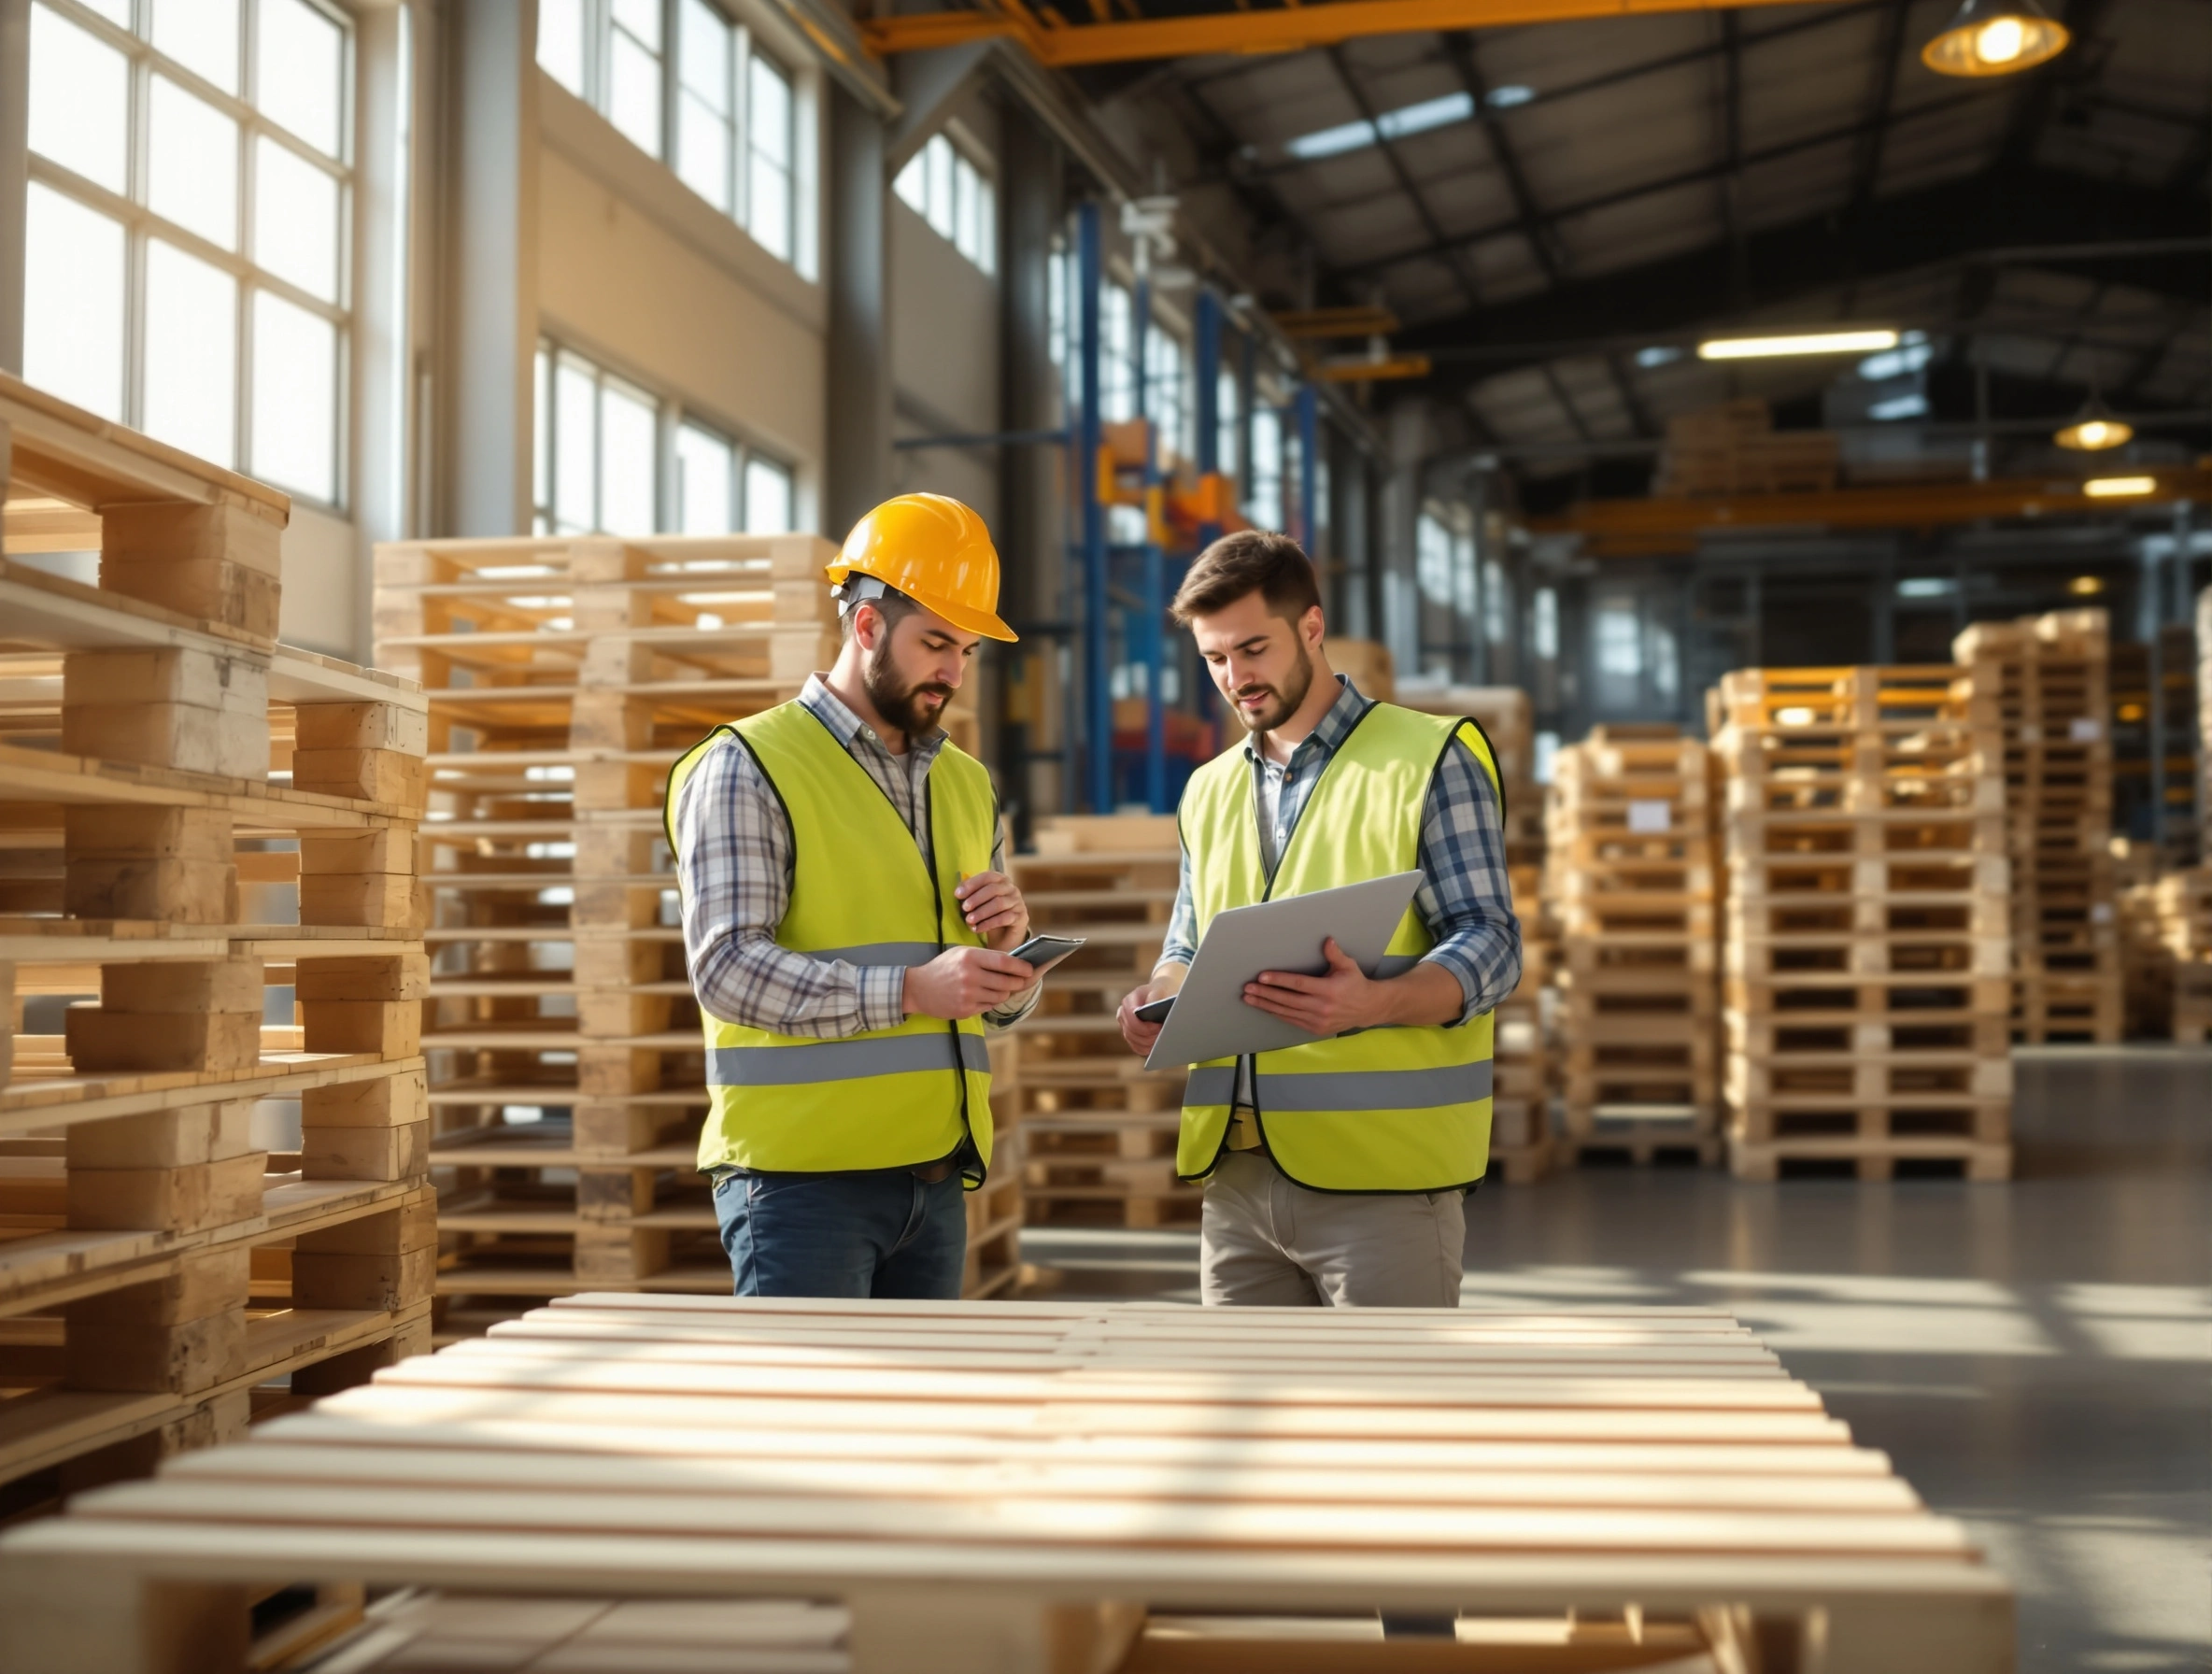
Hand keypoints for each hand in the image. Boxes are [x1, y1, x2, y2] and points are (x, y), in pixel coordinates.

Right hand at [904, 946, 1035, 1020]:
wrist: (918, 988)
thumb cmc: (944, 967)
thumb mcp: (962, 953)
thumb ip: (986, 956)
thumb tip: (1014, 963)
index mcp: (970, 957)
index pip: (1004, 962)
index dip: (1021, 967)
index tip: (1029, 970)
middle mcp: (970, 976)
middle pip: (1007, 982)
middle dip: (1017, 982)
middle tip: (1020, 981)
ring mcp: (968, 995)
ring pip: (1000, 996)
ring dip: (1003, 993)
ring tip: (999, 988)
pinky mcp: (965, 1009)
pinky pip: (989, 1006)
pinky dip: (990, 1001)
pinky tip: (982, 996)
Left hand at [954, 871, 1029, 951]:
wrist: (1004, 935)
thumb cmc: (988, 914)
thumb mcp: (977, 903)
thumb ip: (969, 894)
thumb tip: (958, 890)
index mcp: (1000, 880)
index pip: (987, 877)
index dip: (972, 884)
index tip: (958, 894)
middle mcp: (1011, 888)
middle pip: (993, 889)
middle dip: (976, 899)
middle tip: (964, 908)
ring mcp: (1018, 902)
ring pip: (999, 904)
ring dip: (981, 912)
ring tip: (969, 920)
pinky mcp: (1021, 917)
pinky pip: (1004, 918)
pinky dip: (988, 923)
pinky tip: (977, 929)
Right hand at [1116, 968, 1184, 1055]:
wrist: (1160, 994)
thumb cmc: (1161, 991)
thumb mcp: (1160, 990)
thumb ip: (1154, 998)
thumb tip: (1150, 1010)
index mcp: (1128, 1001)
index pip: (1131, 1017)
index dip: (1144, 1025)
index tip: (1158, 1027)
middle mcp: (1123, 1014)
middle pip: (1131, 1032)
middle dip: (1147, 1036)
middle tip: (1162, 1037)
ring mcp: (1125, 1026)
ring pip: (1133, 1041)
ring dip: (1147, 1044)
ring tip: (1161, 1042)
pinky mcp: (1131, 1036)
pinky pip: (1136, 1047)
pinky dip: (1146, 1049)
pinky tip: (1156, 1048)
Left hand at [1243, 938, 1384, 1036]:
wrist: (1368, 1009)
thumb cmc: (1355, 984)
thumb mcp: (1348, 966)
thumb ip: (1335, 954)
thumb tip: (1326, 940)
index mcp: (1329, 990)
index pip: (1298, 984)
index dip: (1279, 980)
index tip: (1262, 976)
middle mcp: (1322, 1007)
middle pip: (1287, 1000)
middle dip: (1265, 994)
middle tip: (1248, 988)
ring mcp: (1318, 1021)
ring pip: (1286, 1012)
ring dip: (1266, 1005)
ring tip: (1249, 998)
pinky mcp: (1315, 1029)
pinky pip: (1291, 1021)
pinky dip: (1276, 1014)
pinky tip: (1265, 1008)